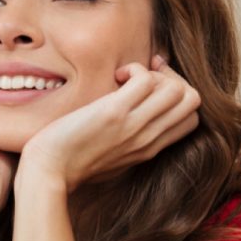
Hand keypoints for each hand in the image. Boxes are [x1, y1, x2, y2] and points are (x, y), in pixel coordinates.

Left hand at [15, 56, 200, 192]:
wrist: (48, 172)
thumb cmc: (70, 162)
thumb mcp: (110, 157)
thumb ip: (128, 141)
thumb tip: (131, 116)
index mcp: (149, 149)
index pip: (191, 118)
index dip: (177, 96)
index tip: (150, 88)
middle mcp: (147, 138)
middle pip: (192, 100)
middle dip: (171, 78)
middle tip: (140, 78)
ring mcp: (134, 126)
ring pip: (177, 89)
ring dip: (153, 73)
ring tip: (125, 79)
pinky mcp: (114, 113)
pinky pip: (145, 80)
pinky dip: (134, 69)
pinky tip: (114, 77)